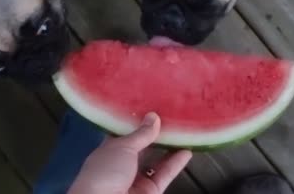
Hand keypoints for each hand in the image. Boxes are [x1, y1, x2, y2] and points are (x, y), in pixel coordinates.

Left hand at [68, 113, 192, 193]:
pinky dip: (176, 164)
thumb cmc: (106, 172)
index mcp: (108, 151)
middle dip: (154, 134)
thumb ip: (141, 134)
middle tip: (171, 117)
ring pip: (155, 161)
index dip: (136, 122)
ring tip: (182, 131)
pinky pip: (165, 175)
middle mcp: (122, 165)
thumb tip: (153, 116)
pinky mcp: (151, 191)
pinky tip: (187, 151)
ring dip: (168, 148)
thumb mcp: (122, 147)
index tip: (150, 107)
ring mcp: (137, 179)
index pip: (123, 134)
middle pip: (142, 147)